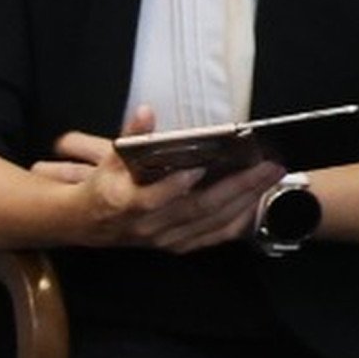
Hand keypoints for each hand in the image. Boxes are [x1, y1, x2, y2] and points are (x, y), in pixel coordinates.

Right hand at [37, 107, 280, 251]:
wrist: (88, 224)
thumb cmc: (103, 188)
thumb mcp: (108, 159)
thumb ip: (130, 137)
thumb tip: (144, 112)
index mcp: (127, 205)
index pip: (155, 198)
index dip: (179, 184)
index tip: (205, 166)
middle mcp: (149, 227)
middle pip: (199, 208)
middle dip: (237, 186)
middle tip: (267, 165)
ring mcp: (165, 239)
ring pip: (212, 222)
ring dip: (246, 200)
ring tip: (270, 177)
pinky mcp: (177, 245)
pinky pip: (214, 235)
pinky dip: (238, 219)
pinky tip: (257, 201)